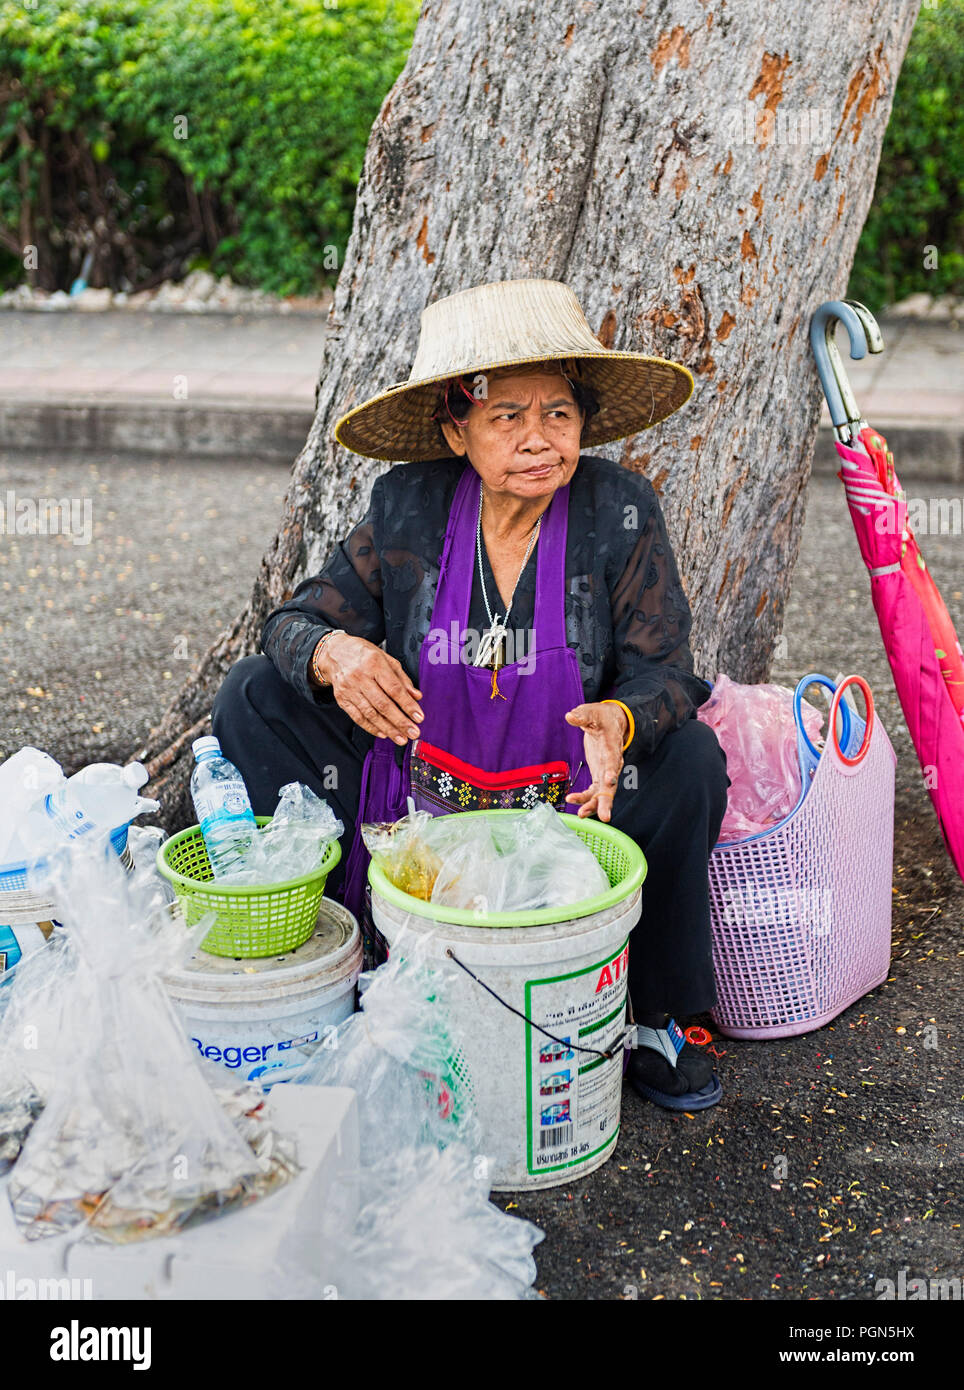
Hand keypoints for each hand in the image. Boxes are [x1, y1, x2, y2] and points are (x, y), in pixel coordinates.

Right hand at [316, 633, 422, 745]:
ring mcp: (349, 689)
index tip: (419, 717)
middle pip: (382, 704)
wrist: (335, 652)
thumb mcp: (386, 659)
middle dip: (400, 722)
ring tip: (400, 738)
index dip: (408, 705)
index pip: (394, 689)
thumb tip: (416, 696)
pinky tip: (383, 733)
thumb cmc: (363, 654)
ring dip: (388, 729)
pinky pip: (357, 717)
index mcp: (374, 664)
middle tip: (413, 732)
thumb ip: (402, 679)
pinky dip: (371, 727)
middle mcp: (360, 677)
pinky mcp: (342, 699)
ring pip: (370, 714)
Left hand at [563, 701, 626, 821]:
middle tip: (605, 816)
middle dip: (607, 801)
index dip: (611, 771)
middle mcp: (612, 763)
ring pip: (602, 793)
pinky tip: (572, 801)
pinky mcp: (599, 776)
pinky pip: (593, 792)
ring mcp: (606, 772)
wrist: (611, 723)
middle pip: (612, 786)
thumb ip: (582, 715)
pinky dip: (585, 799)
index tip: (609, 780)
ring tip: (581, 814)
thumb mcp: (592, 712)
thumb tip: (570, 716)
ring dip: (593, 805)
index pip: (612, 760)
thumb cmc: (602, 718)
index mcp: (612, 747)